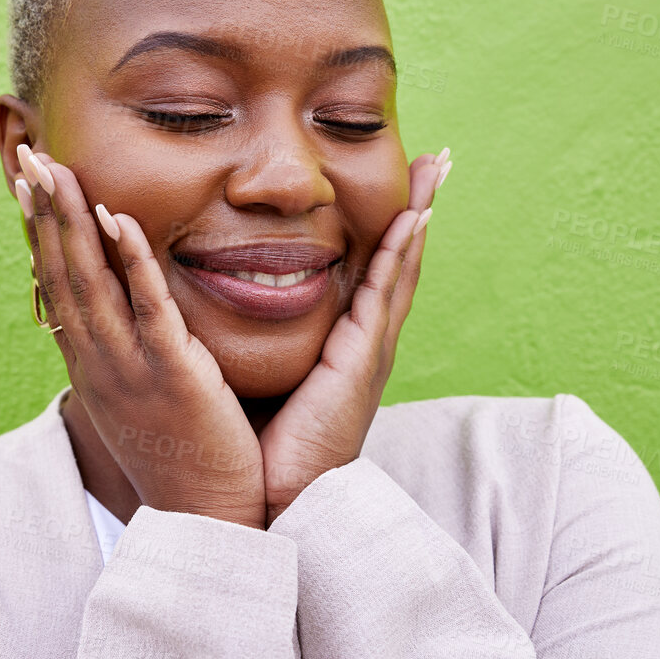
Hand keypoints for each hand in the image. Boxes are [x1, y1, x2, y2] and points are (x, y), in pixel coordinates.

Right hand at [17, 146, 268, 528]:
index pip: (57, 287)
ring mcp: (130, 368)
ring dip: (71, 222)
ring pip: (90, 283)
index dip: (41, 233)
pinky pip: (146, 307)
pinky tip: (116, 218)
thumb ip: (133, 356)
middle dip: (43, 212)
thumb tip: (129, 320)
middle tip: (27, 156)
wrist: (206, 522)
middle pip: (61, 275)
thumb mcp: (143, 402)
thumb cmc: (183, 461)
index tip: (28, 185)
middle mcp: (99, 363)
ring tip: (56, 169)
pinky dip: (128, 260)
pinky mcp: (171, 374)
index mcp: (93, 367)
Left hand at [257, 148, 449, 523]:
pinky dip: (400, 252)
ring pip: (399, 267)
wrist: (271, 500)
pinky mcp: (361, 361)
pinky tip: (413, 217)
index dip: (385, 228)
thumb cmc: (260, 449)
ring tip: (436, 168)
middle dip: (417, 207)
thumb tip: (223, 305)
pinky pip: (384, 294)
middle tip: (437, 158)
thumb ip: (255, 342)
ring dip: (419, 214)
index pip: (368, 272)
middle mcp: (363, 343)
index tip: (398, 183)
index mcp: (341, 346)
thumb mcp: (260, 378)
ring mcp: (369, 350)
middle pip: (396, 260)